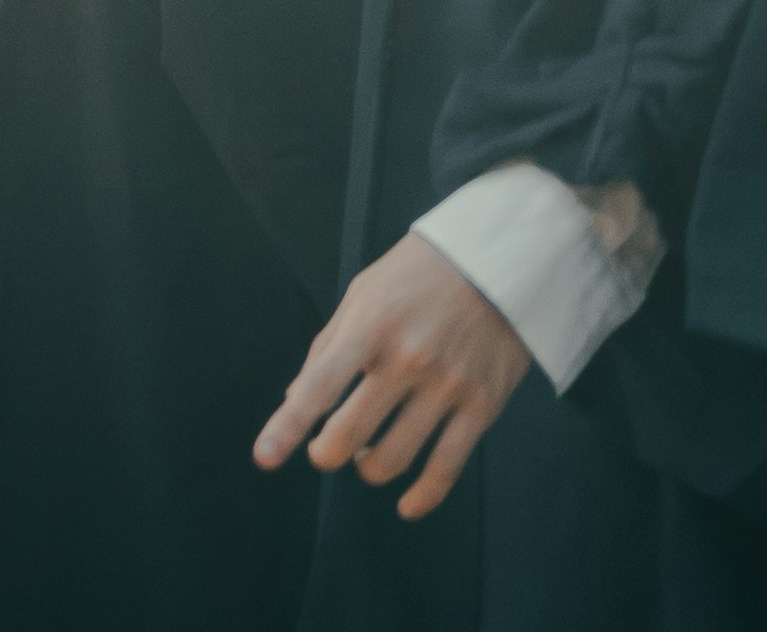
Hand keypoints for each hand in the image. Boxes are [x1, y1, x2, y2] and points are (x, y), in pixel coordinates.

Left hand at [257, 231, 530, 521]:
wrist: (501, 260)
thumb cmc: (418, 275)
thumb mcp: (364, 293)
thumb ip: (328, 345)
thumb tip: (295, 397)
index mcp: (370, 326)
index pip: (319, 386)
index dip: (288, 426)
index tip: (265, 458)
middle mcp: (408, 359)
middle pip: (350, 436)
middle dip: (326, 454)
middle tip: (326, 450)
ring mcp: (448, 386)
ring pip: (392, 460)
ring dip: (368, 468)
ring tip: (367, 455)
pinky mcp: (483, 406)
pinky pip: (447, 468)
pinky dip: (422, 497)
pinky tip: (406, 505)